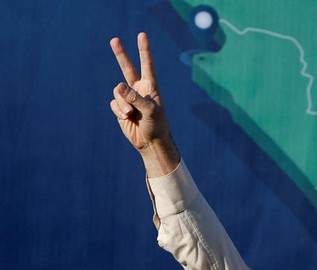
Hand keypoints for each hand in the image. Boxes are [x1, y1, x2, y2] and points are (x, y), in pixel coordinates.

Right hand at [109, 32, 179, 176]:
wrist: (150, 142)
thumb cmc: (157, 125)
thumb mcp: (150, 110)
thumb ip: (135, 98)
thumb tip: (118, 87)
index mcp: (151, 86)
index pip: (146, 64)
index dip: (144, 50)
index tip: (142, 35)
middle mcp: (139, 89)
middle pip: (127, 68)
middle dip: (121, 55)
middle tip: (114, 40)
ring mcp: (128, 98)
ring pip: (117, 92)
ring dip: (123, 104)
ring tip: (132, 114)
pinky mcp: (120, 107)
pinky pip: (114, 103)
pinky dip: (119, 110)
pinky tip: (127, 118)